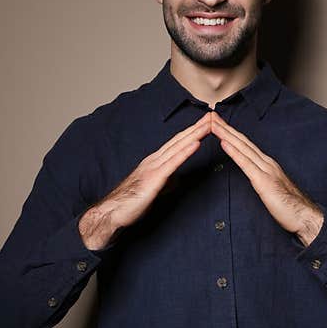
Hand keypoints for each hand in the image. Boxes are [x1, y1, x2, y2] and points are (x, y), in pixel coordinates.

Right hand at [79, 112, 212, 250]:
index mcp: (155, 162)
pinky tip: (196, 143)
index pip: (177, 143)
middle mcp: (154, 160)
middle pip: (179, 140)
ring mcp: (154, 167)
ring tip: (208, 124)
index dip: (192, 132)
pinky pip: (173, 162)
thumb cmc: (131, 202)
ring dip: (195, 134)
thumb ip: (165, 181)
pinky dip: (186, 151)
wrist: (114, 212)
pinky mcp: (155, 178)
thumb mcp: (153, 189)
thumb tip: (175, 180)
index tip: (205, 123)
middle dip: (197, 127)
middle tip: (212, 115)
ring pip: (178, 147)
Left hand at [209, 111, 323, 245]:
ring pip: (242, 148)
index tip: (218, 124)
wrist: (304, 216)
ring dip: (226, 134)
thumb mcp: (271, 188)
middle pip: (242, 141)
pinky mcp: (264, 181)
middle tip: (211, 115)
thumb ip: (261, 178)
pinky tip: (224, 143)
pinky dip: (234, 152)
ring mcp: (265, 170)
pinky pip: (246, 164)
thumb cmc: (288, 206)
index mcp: (266, 164)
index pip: (245, 145)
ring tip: (213, 124)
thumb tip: (251, 175)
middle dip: (225, 128)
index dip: (231, 133)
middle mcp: (266, 162)